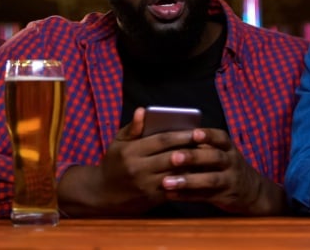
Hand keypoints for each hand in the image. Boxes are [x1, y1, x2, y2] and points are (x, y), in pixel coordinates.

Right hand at [57, 107, 201, 215]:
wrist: (102, 194)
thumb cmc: (113, 163)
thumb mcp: (118, 142)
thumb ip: (133, 128)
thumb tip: (143, 110)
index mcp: (131, 152)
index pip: (161, 141)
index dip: (180, 135)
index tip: (196, 130)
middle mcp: (138, 169)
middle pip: (172, 157)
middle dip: (191, 150)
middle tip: (207, 143)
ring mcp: (146, 185)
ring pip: (176, 174)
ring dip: (192, 166)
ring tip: (206, 158)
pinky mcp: (152, 199)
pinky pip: (174, 189)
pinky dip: (186, 181)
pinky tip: (197, 174)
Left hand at [159, 127, 284, 214]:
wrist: (253, 192)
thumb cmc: (228, 166)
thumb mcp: (223, 152)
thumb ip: (203, 146)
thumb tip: (172, 138)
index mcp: (228, 148)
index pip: (220, 138)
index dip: (208, 135)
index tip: (194, 133)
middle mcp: (231, 162)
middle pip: (214, 157)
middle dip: (193, 157)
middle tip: (174, 157)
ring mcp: (229, 181)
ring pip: (210, 180)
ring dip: (187, 180)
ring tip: (167, 182)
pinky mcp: (224, 197)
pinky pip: (204, 197)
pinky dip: (186, 196)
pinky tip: (171, 195)